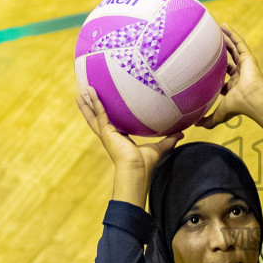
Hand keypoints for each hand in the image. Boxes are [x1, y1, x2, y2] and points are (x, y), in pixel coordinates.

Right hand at [77, 87, 179, 203]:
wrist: (137, 170)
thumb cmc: (146, 163)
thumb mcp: (159, 147)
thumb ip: (169, 139)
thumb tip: (182, 133)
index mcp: (120, 138)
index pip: (111, 123)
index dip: (107, 115)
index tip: (104, 107)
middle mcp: (110, 135)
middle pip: (97, 118)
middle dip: (91, 107)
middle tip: (84, 95)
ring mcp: (106, 134)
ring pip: (93, 115)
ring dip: (87, 104)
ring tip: (80, 92)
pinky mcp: (106, 132)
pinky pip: (99, 114)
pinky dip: (94, 102)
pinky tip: (89, 92)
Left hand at [199, 25, 262, 133]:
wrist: (252, 100)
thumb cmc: (238, 107)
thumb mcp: (220, 114)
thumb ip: (209, 120)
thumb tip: (195, 124)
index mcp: (234, 85)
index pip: (224, 75)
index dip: (215, 69)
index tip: (204, 63)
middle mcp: (239, 73)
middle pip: (227, 58)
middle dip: (219, 49)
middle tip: (209, 42)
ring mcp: (244, 64)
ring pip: (233, 48)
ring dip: (224, 38)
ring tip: (215, 28)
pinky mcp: (248, 57)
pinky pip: (239, 42)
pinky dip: (232, 34)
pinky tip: (224, 26)